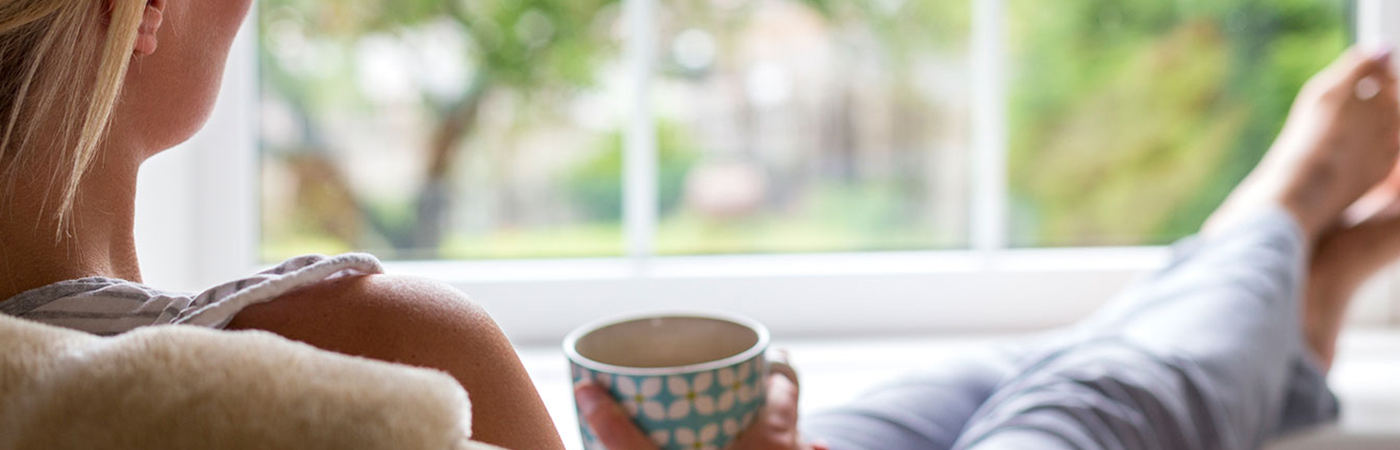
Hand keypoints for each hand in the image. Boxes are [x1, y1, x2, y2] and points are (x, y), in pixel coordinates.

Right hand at [573, 352, 827, 449]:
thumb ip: (621, 434)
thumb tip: (587, 390)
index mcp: (775, 436)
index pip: (784, 383)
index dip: (772, 367)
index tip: (759, 360)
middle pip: (793, 416)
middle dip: (774, 406)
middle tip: (747, 399)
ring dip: (789, 442)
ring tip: (768, 438)